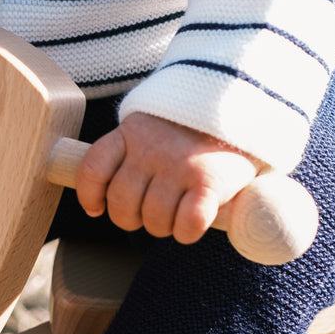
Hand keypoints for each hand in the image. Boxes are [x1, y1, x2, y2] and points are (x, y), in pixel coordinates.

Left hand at [76, 112, 259, 243]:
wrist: (245, 102)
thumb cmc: (195, 126)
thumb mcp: (155, 124)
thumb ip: (133, 150)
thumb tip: (107, 193)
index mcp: (131, 131)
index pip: (93, 169)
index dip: (89, 195)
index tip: (96, 208)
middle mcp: (151, 148)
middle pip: (121, 203)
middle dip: (132, 219)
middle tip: (150, 214)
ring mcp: (179, 165)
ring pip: (154, 220)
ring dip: (164, 227)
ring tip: (176, 215)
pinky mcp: (210, 182)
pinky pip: (187, 224)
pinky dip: (188, 232)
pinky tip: (193, 224)